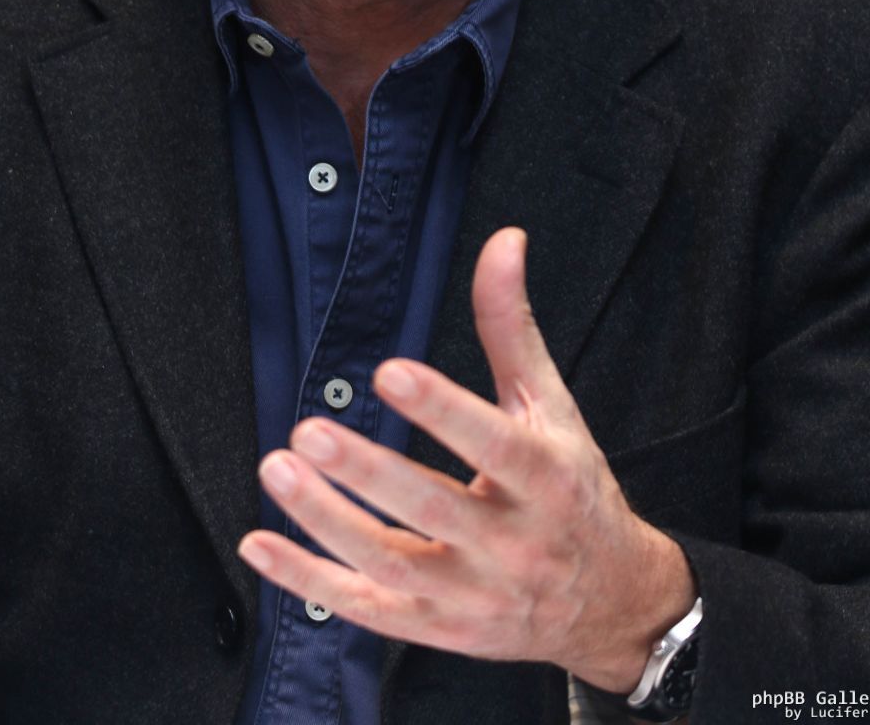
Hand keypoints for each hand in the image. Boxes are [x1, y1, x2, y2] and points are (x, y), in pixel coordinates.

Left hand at [237, 227, 695, 691]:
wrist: (608, 602)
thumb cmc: (572, 490)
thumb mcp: (552, 406)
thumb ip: (512, 325)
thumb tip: (503, 241)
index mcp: (546, 479)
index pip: (493, 444)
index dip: (442, 409)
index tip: (390, 370)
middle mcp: (511, 544)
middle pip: (434, 509)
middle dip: (368, 471)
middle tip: (309, 431)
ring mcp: (471, 595)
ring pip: (390, 563)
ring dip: (325, 521)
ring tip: (277, 469)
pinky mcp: (436, 628)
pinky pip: (364, 610)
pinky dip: (308, 582)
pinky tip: (260, 544)